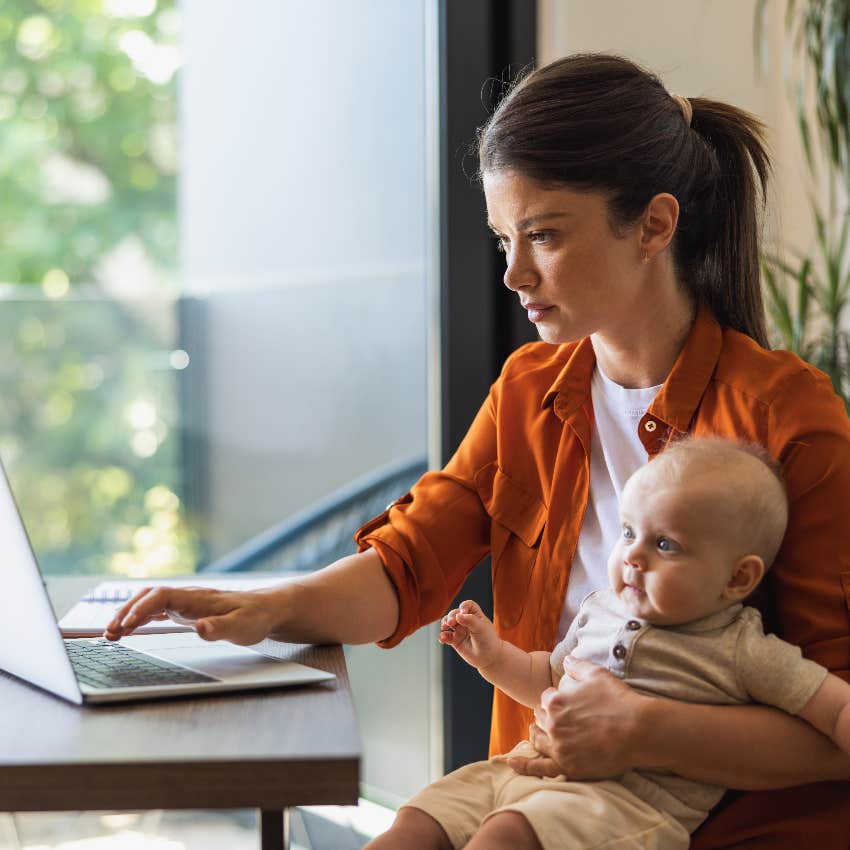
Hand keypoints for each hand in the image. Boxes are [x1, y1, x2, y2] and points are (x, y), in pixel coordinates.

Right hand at [103, 586, 279, 644]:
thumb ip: (220, 629)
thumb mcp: (241, 627)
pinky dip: (140, 618)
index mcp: (198, 599)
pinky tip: (130, 628)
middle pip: (149, 597)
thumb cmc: (255, 617)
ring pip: (150, 602)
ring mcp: (187, 603)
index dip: (142, 608)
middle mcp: (188, 597)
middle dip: (127, 611)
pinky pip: (158, 610)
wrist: (267, 609)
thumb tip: (200, 628)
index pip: (162, 597)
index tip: (127, 625)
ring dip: (129, 614)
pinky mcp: (188, 611)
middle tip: (109, 633)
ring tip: (111, 633)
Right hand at [438, 599, 500, 669]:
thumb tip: (458, 615)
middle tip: (451, 622)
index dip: (464, 606)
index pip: (467, 605)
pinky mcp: (455, 640)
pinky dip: (442, 636)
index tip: (463, 612)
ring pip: (448, 622)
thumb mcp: (481, 628)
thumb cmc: (488, 641)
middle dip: (451, 616)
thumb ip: (470, 620)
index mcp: (475, 615)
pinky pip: (446, 636)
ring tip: (444, 627)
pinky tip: (442, 638)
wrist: (489, 658)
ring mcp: (460, 630)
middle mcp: (466, 621)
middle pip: (455, 613)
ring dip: (444, 622)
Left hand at [508, 654, 646, 779]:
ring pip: (539, 740)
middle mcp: (553, 724)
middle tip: (553, 717)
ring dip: (536, 734)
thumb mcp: (597, 673)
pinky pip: (540, 768)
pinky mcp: (569, 766)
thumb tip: (567, 658)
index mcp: (555, 701)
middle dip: (545, 716)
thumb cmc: (619, 700)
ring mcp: (560, 747)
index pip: (545, 699)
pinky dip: (524, 765)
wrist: (639, 730)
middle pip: (541, 719)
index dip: (553, 699)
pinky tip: (512, 763)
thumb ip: (577, 665)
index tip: (561, 701)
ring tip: (535, 733)